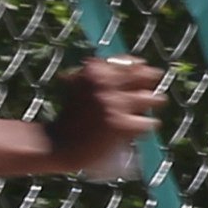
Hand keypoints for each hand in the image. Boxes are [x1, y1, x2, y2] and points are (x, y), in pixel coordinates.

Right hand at [47, 56, 165, 175]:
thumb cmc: (69, 116)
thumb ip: (100, 75)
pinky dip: (144, 126)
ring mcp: (114, 105)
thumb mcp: (78, 86)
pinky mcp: (120, 126)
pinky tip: (136, 130)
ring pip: (150, 99)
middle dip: (149, 84)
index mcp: (93, 71)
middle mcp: (105, 85)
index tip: (140, 75)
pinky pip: (147, 122)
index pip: (129, 62)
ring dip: (151, 105)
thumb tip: (137, 64)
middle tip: (147, 94)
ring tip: (146, 112)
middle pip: (145, 76)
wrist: (55, 144)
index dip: (139, 68)